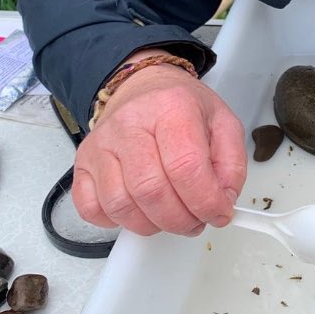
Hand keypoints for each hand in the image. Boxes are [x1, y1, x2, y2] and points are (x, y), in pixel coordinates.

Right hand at [71, 60, 246, 235]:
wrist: (143, 89)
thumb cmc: (181, 108)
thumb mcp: (222, 123)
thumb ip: (231, 164)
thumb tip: (223, 202)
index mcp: (171, 107)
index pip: (186, 167)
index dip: (206, 201)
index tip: (219, 213)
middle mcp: (130, 123)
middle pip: (151, 191)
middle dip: (181, 219)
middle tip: (196, 220)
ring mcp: (101, 144)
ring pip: (120, 205)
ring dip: (152, 224)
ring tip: (171, 216)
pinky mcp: (82, 162)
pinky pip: (91, 208)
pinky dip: (116, 222)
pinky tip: (139, 210)